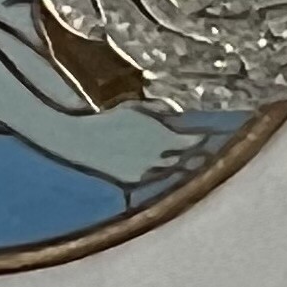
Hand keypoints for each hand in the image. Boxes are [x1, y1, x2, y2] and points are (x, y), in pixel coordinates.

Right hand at [58, 104, 204, 187]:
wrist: (81, 140)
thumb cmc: (108, 118)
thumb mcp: (134, 106)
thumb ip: (158, 109)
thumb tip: (176, 112)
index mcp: (160, 135)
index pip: (190, 142)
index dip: (199, 140)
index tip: (205, 137)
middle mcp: (157, 155)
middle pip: (184, 159)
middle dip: (193, 155)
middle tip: (202, 153)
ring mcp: (145, 170)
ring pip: (170, 171)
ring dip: (178, 166)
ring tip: (185, 162)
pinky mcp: (133, 181)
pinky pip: (152, 178)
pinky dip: (157, 172)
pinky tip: (159, 168)